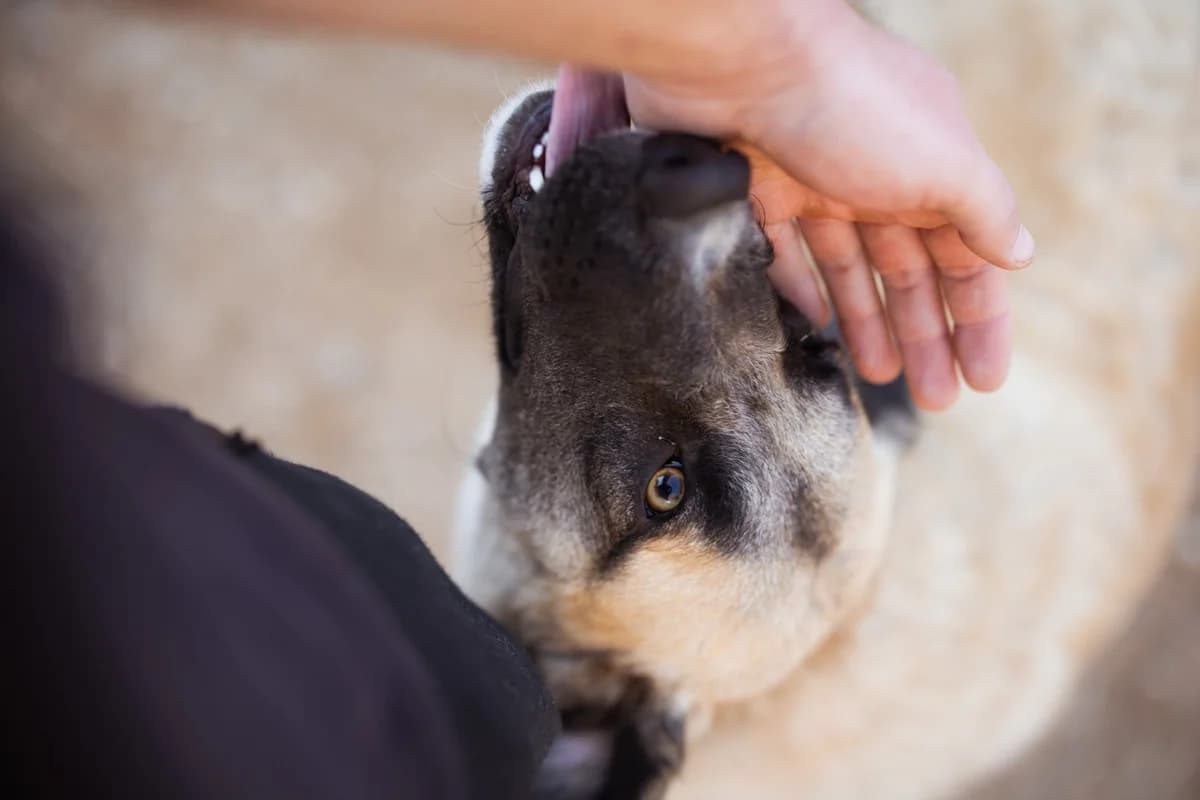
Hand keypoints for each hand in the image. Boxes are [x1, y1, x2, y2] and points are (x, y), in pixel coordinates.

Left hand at [619, 7, 1032, 409]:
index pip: (969, 256)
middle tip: (934, 399)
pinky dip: (798, 286)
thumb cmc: (853, 104)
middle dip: (926, 334)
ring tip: (880, 375)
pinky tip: (812, 325)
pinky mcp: (754, 186)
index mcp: (932, 166)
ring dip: (867, 321)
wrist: (741, 57)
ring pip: (849, 266)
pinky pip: (782, 249)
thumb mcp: (942, 161)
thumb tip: (1022, 255)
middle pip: (910, 270)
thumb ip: (984, 211)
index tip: (985, 380)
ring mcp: (814, 180)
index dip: (980, 319)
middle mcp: (877, 174)